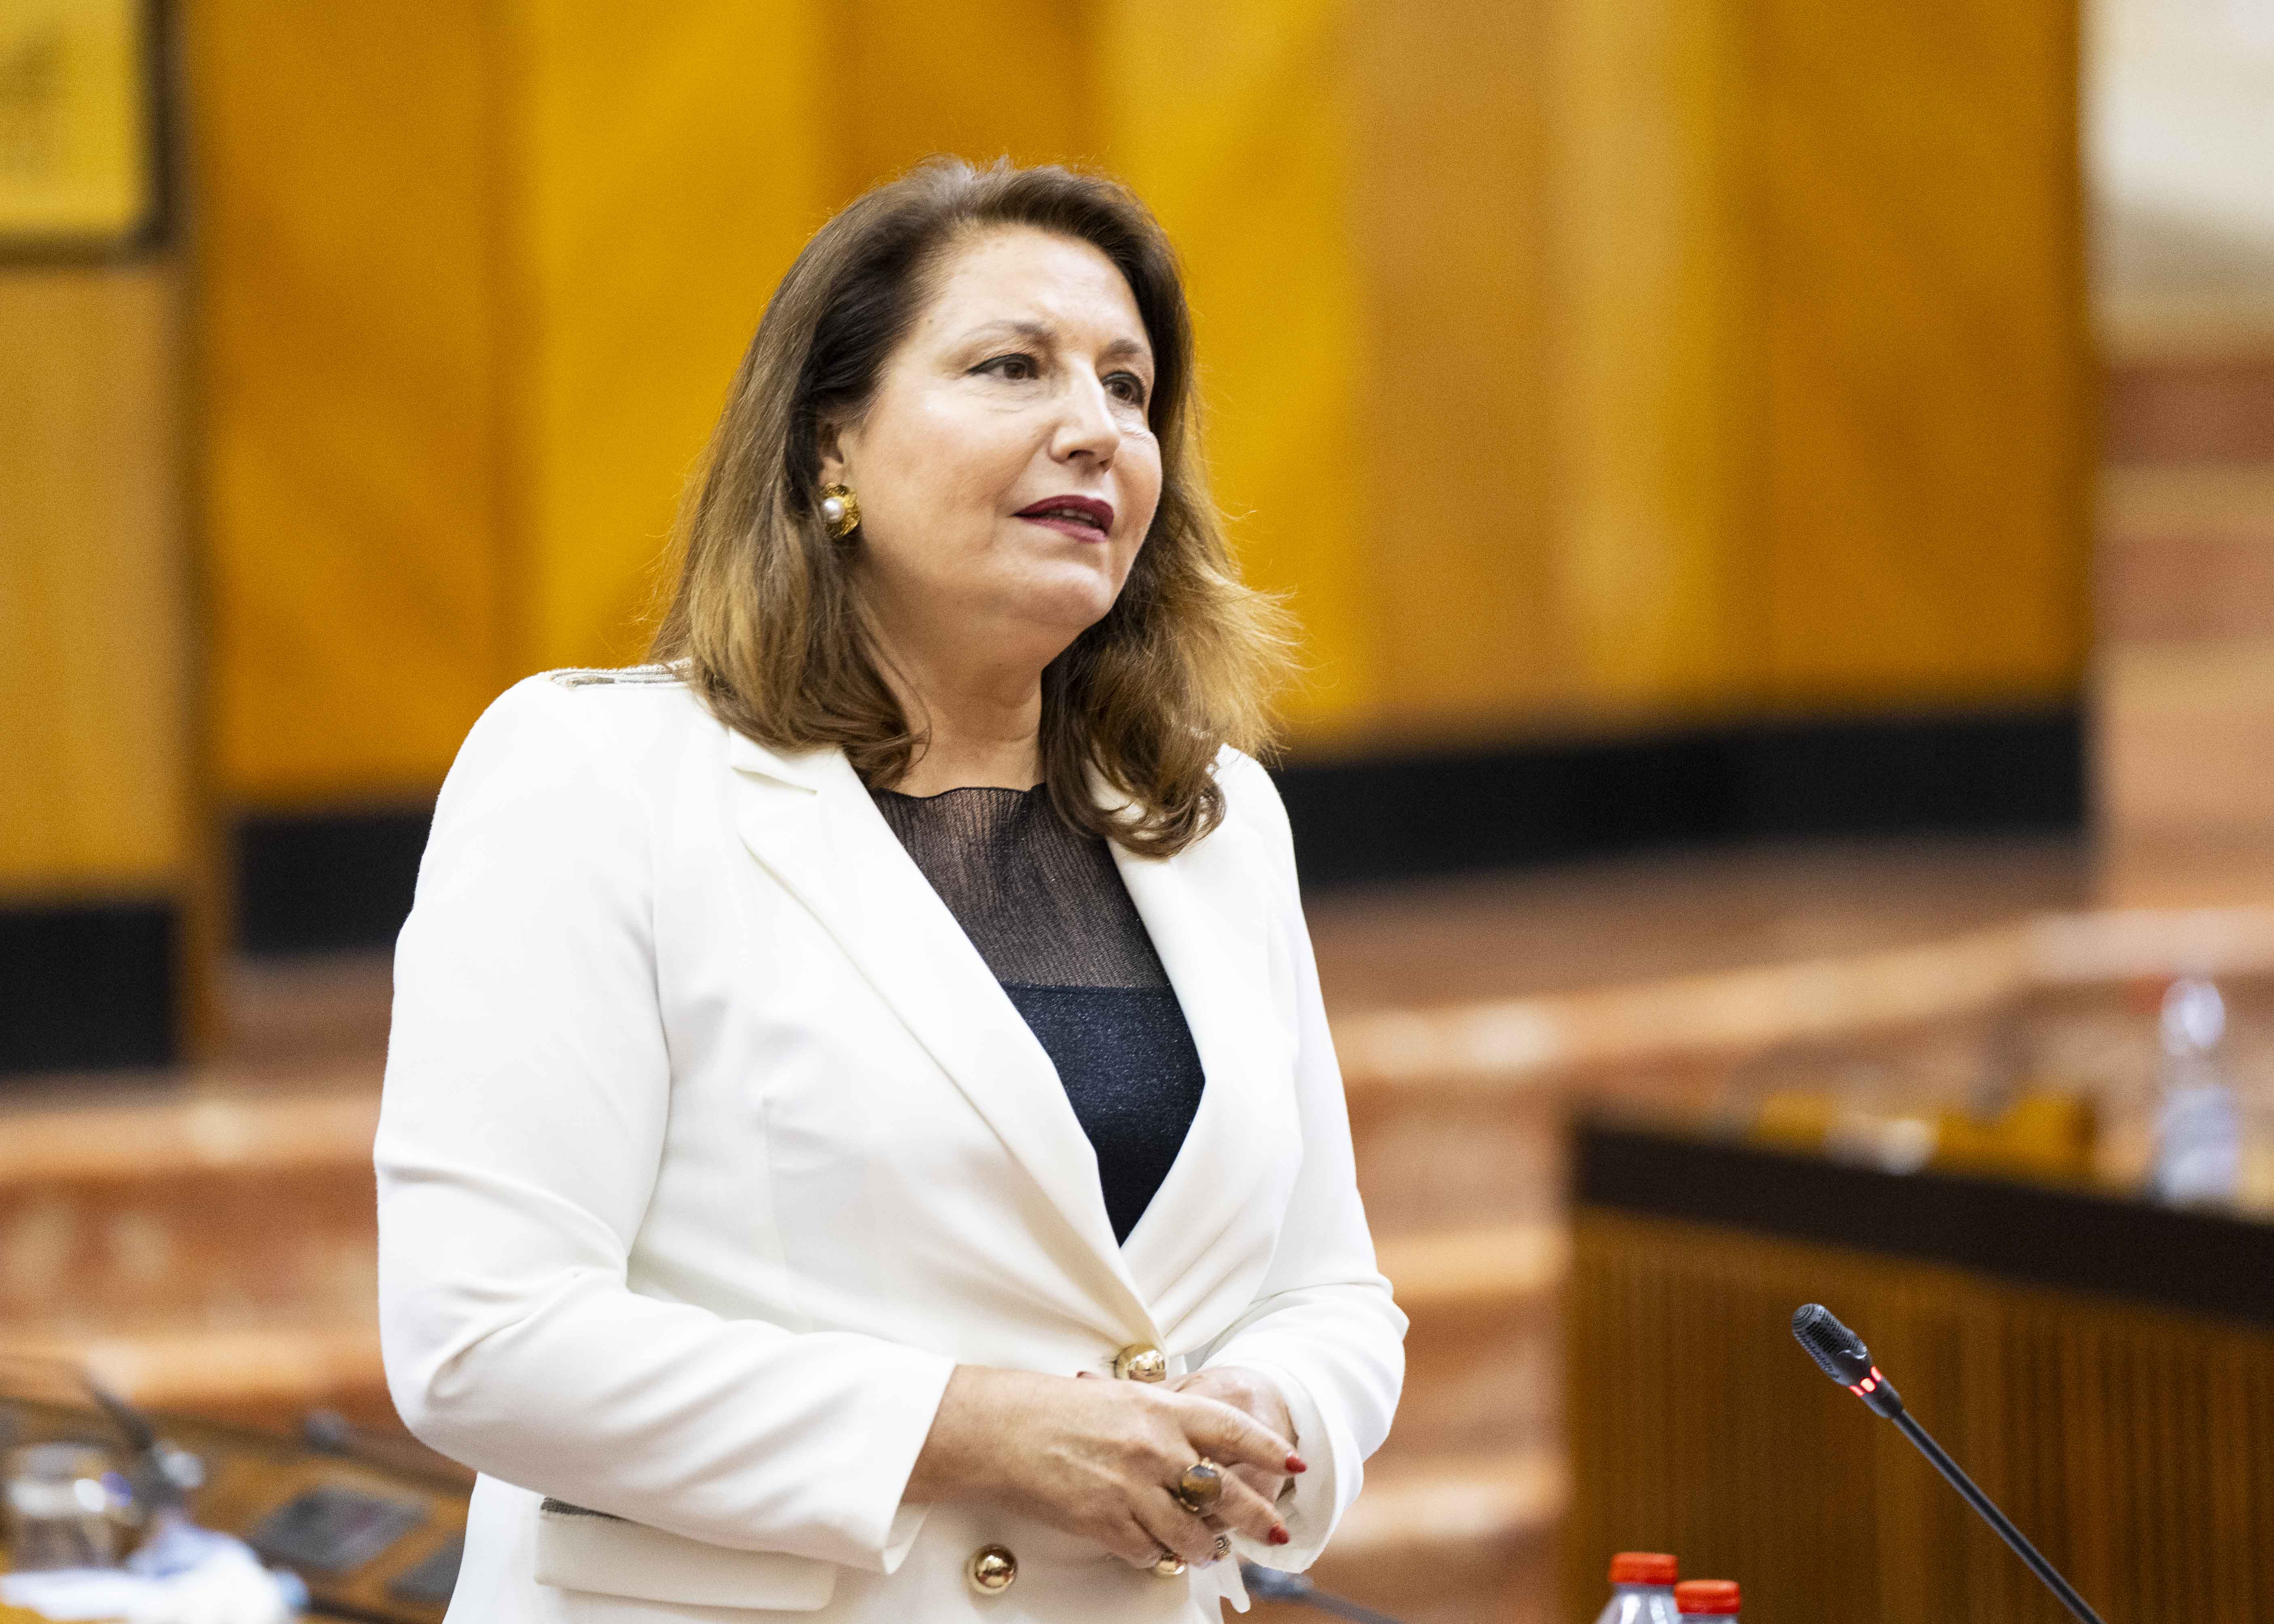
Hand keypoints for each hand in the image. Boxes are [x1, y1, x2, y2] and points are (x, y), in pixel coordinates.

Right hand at [904, 1365, 1300, 1568]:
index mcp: (1162, 1409)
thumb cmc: (1052, 1408)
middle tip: (1273, 1533)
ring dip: (1203, 1547)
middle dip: (1257, 1518)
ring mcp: (1133, 1487)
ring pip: (1190, 1533)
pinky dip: (1152, 1554)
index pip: (1235, 1430)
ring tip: (1205, 1550)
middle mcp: (1157, 1448)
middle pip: (1226, 1491)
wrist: (1000, 1429)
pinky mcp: (1106, 1521)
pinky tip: (1149, 1550)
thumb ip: (1160, 1418)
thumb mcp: (1118, 1399)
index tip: (1294, 1463)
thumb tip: (1192, 1441)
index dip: (1270, 1449)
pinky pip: (1146, 1550)